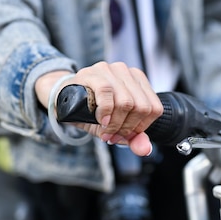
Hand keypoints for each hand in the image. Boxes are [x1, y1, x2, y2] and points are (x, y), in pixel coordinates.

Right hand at [35, 62, 162, 155]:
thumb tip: (145, 150)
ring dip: (116, 123)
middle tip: (113, 135)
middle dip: (127, 127)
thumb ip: (133, 138)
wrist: (65, 100)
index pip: (154, 108)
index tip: (126, 134)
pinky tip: (101, 120)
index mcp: (139, 82)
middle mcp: (128, 72)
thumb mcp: (117, 126)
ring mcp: (111, 70)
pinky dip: (106, 112)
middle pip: (142, 107)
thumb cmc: (95, 112)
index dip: (141, 127)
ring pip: (126, 102)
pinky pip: (106, 93)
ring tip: (105, 130)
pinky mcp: (94, 72)